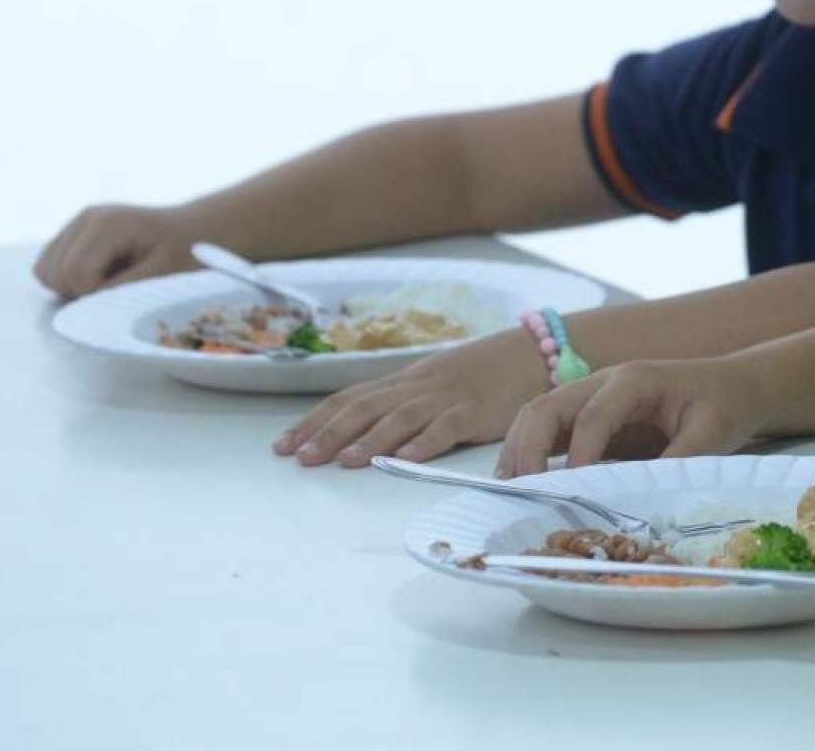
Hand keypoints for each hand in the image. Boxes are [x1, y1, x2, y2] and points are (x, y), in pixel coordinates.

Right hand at [33, 204, 200, 298]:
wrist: (197, 230)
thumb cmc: (189, 250)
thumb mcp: (165, 273)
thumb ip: (123, 290)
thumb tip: (87, 308)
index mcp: (106, 223)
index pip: (72, 273)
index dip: (93, 295)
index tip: (126, 292)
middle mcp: (85, 219)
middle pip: (52, 274)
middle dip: (83, 292)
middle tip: (124, 285)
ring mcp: (76, 225)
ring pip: (46, 273)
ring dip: (75, 287)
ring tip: (116, 278)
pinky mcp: (73, 236)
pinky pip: (51, 269)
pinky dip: (73, 281)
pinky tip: (106, 274)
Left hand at [273, 328, 548, 466]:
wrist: (532, 352)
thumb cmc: (482, 374)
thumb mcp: (436, 383)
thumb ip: (403, 403)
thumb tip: (359, 431)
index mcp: (405, 381)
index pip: (349, 398)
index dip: (314, 421)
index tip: (282, 445)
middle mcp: (419, 386)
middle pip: (365, 406)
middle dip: (328, 432)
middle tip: (297, 457)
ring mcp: (447, 396)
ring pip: (400, 416)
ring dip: (368, 439)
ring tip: (340, 461)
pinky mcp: (477, 410)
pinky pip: (448, 426)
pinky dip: (425, 442)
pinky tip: (405, 458)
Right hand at [495, 359, 763, 477]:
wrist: (731, 386)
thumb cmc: (723, 406)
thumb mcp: (712, 434)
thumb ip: (678, 460)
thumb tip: (645, 496)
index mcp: (634, 380)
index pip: (594, 415)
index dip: (580, 453)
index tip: (571, 489)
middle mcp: (604, 382)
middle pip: (550, 405)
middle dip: (530, 447)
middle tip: (522, 491)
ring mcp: (593, 395)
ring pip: (539, 413)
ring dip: (519, 448)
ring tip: (508, 488)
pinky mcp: (589, 413)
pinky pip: (549, 426)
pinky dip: (529, 450)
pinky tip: (521, 481)